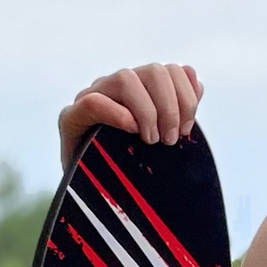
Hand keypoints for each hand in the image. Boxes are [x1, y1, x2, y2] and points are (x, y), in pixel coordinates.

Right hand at [59, 64, 203, 168]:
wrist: (101, 195)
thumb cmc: (136, 166)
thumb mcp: (164, 136)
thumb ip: (180, 106)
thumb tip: (194, 78)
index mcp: (141, 89)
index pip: (170, 70)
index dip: (186, 98)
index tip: (188, 130)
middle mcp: (117, 87)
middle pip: (154, 71)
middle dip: (171, 108)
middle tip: (170, 140)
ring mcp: (93, 97)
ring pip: (126, 78)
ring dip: (148, 112)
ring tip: (151, 142)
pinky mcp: (72, 118)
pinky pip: (93, 102)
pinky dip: (118, 114)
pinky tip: (131, 132)